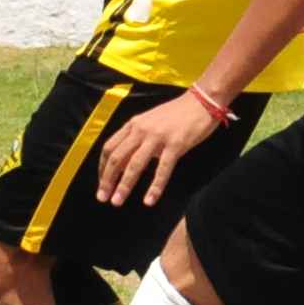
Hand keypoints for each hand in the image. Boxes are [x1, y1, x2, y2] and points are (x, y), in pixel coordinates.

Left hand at [96, 91, 226, 205]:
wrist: (201, 101)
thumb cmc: (176, 114)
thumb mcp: (150, 122)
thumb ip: (138, 138)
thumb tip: (126, 160)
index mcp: (133, 124)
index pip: (110, 147)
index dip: (102, 167)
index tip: (102, 183)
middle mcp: (141, 130)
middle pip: (117, 157)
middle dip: (107, 180)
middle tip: (103, 198)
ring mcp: (158, 137)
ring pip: (135, 164)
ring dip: (124, 185)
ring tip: (117, 202)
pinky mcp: (175, 144)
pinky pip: (162, 169)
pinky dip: (155, 187)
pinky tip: (149, 200)